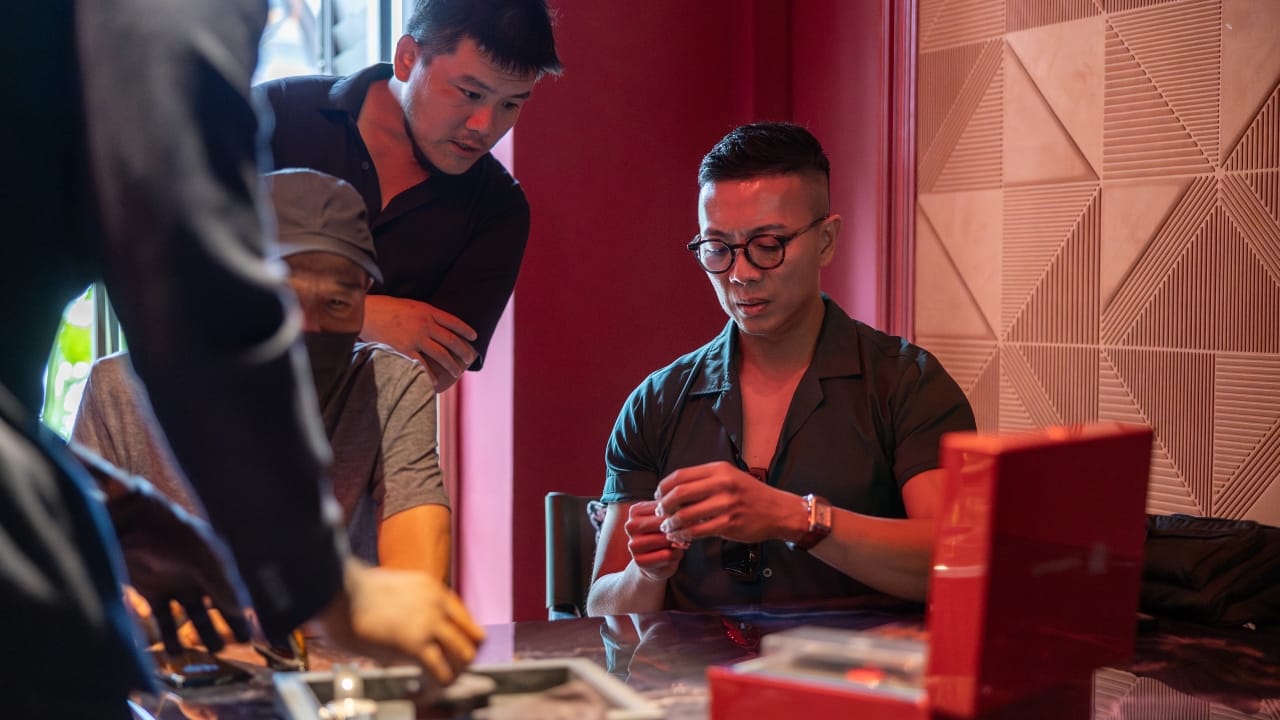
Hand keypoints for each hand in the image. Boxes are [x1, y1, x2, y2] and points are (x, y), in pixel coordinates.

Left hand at [75, 449, 252, 654]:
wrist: (125, 520)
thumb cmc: (168, 531)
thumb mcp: (201, 556)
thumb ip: (221, 584)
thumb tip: (243, 609)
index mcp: (212, 558)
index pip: (232, 589)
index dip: (242, 610)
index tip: (252, 634)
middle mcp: (195, 571)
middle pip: (215, 602)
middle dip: (227, 622)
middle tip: (237, 645)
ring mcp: (172, 581)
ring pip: (191, 613)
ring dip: (201, 631)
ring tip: (212, 649)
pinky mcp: (148, 589)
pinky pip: (162, 617)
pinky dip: (168, 634)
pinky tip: (174, 651)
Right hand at [315, 559, 484, 686]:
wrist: (337, 590)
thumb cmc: (349, 591)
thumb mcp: (388, 587)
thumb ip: (402, 604)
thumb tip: (397, 627)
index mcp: (431, 589)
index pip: (464, 617)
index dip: (460, 638)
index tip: (450, 651)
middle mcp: (437, 605)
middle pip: (474, 637)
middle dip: (465, 658)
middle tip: (450, 670)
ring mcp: (429, 624)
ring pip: (466, 656)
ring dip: (455, 673)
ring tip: (437, 683)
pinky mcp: (416, 645)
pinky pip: (441, 673)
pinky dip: (435, 687)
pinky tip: (421, 690)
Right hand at [362, 296, 477, 391]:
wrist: (365, 313)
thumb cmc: (386, 308)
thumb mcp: (411, 305)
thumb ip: (426, 314)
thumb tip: (439, 323)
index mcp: (428, 311)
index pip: (453, 322)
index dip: (466, 330)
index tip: (474, 337)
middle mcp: (425, 324)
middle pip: (451, 340)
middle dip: (464, 351)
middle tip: (470, 359)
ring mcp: (415, 337)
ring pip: (441, 354)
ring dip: (452, 365)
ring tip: (457, 372)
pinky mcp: (404, 349)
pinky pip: (422, 365)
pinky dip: (430, 375)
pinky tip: (435, 381)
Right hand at [624, 501, 683, 580]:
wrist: (656, 561)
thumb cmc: (664, 534)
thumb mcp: (667, 518)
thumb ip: (673, 509)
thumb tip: (682, 507)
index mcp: (635, 511)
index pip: (662, 507)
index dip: (678, 512)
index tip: (686, 518)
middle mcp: (630, 526)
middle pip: (662, 522)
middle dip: (678, 527)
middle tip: (687, 531)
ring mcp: (633, 544)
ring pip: (664, 539)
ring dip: (678, 542)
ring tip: (681, 542)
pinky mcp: (639, 561)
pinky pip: (666, 555)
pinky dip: (675, 554)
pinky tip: (675, 553)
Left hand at [655, 461, 801, 543]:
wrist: (779, 511)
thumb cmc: (751, 495)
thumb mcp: (730, 477)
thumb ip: (705, 481)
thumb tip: (674, 490)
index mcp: (719, 470)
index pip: (680, 475)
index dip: (663, 487)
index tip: (658, 497)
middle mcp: (722, 484)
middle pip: (679, 493)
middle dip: (663, 506)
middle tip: (660, 514)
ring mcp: (726, 504)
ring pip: (686, 514)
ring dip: (671, 524)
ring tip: (667, 528)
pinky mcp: (730, 524)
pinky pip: (698, 531)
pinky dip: (684, 535)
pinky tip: (680, 537)